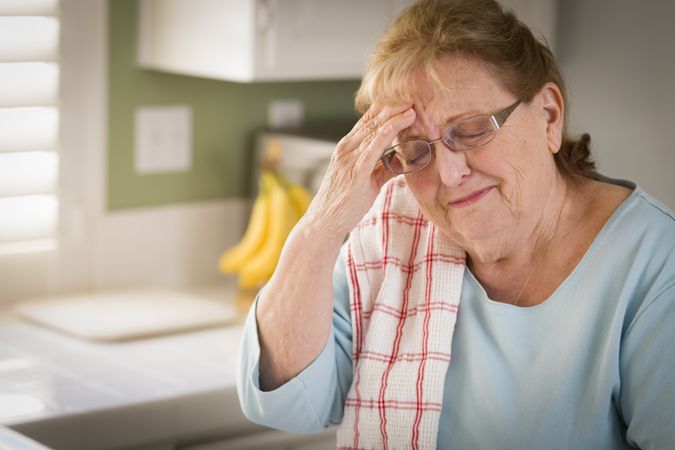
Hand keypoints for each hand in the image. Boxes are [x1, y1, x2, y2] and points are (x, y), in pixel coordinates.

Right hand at [303, 104, 416, 237]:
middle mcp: (347, 148)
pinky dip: (383, 137)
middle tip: (412, 95)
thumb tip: (403, 160)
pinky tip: (394, 127)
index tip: (405, 98)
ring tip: (411, 108)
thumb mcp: (368, 181)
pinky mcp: (354, 173)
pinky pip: (371, 151)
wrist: (324, 222)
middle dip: (393, 108)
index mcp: (349, 148)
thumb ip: (384, 168)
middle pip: (373, 121)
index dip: (387, 108)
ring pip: (374, 132)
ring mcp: (349, 159)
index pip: (369, 121)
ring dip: (394, 119)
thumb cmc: (345, 203)